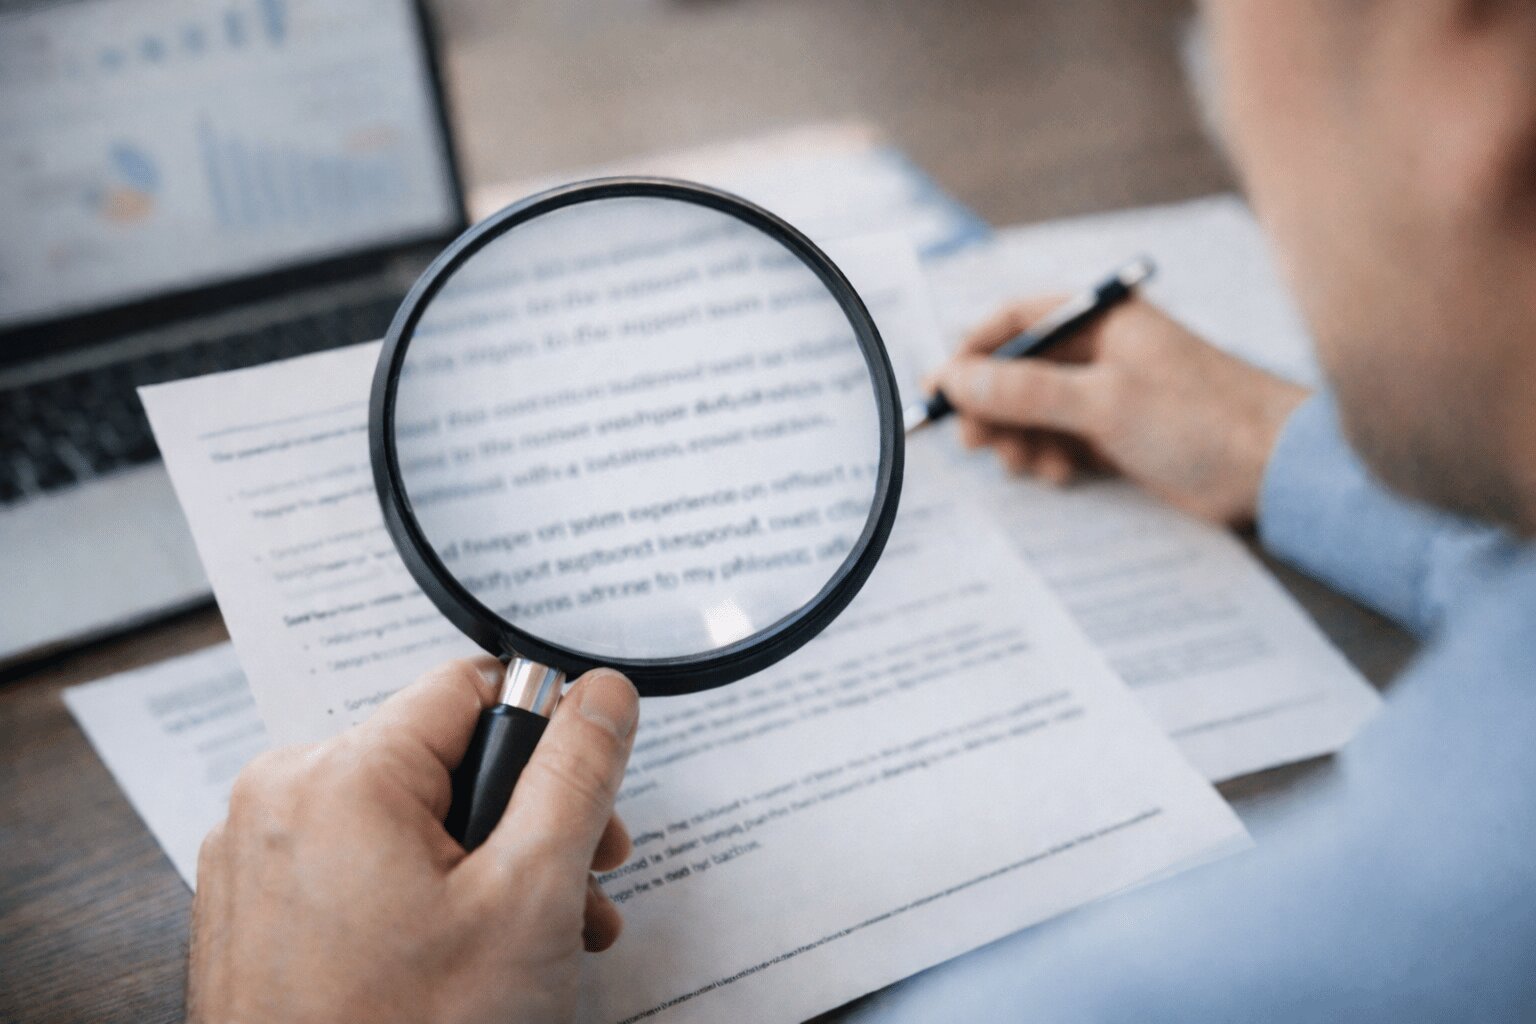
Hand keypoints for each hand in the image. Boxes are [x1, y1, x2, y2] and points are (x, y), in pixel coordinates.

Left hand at [188, 658, 639, 1023]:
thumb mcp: (530, 898)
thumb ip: (576, 775)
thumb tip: (601, 692)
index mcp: (336, 776)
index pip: (469, 688)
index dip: (547, 737)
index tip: (588, 800)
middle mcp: (278, 801)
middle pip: (441, 760)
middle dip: (526, 820)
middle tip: (582, 885)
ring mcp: (257, 862)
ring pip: (407, 819)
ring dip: (488, 868)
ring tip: (538, 941)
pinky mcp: (257, 914)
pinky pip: (359, 866)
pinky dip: (424, 898)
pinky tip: (471, 958)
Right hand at [932, 296, 1309, 525]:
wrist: (1275, 469)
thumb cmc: (1201, 417)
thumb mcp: (1102, 400)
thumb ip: (1024, 389)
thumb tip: (956, 378)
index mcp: (1100, 319)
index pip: (1014, 321)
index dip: (973, 353)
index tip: (943, 390)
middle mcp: (1100, 351)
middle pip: (1018, 371)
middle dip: (993, 407)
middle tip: (978, 442)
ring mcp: (1108, 394)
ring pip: (1034, 412)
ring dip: (1020, 439)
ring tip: (1028, 464)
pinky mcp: (1117, 436)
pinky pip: (1060, 441)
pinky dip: (1049, 458)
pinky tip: (1062, 476)